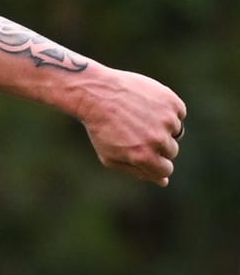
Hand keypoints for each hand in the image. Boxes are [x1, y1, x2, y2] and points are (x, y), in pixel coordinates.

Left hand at [78, 69, 186, 186]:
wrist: (95, 93)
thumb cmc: (100, 127)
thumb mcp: (110, 157)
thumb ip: (137, 172)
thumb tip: (163, 181)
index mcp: (143, 156)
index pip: (165, 170)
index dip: (155, 163)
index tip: (143, 153)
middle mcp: (158, 139)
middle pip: (171, 151)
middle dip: (157, 145)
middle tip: (135, 131)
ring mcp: (166, 119)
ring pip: (176, 131)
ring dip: (162, 126)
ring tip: (138, 116)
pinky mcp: (171, 101)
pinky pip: (178, 113)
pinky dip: (166, 110)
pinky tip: (146, 105)